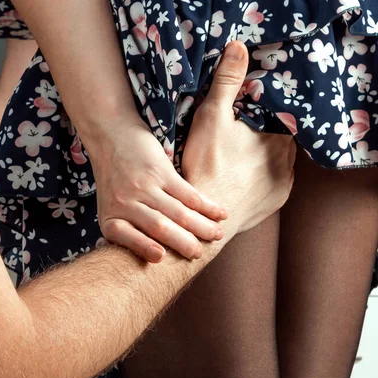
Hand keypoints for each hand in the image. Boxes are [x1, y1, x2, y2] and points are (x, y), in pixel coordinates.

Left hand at [85, 118, 226, 262]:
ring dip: (201, 226)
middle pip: (159, 227)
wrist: (111, 137)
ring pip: (178, 212)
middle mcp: (125, 202)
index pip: (126, 237)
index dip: (143, 247)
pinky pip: (188, 193)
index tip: (161, 257)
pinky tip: (220, 213)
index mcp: (110, 217)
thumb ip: (128, 230)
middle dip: (184, 243)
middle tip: (200, 254)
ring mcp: (143, 186)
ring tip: (217, 236)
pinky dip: (206, 205)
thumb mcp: (110, 208)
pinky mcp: (160, 170)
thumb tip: (154, 259)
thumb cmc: (114, 181)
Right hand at [182, 41, 295, 239]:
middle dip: (262, 134)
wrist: (203, 217)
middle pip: (279, 139)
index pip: (279, 115)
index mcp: (278, 137)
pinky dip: (259, 179)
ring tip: (236, 156)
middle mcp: (288, 162)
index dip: (262, 111)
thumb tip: (238, 47)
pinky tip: (240, 177)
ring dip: (261, 158)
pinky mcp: (273, 203)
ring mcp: (282, 185)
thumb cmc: (206, 165)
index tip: (245, 113)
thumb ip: (227, 81)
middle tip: (238, 135)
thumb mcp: (213, 115)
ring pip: (277, 162)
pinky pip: (271, 184)